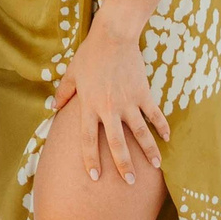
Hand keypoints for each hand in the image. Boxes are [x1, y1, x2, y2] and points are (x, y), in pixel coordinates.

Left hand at [51, 12, 168, 184]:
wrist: (113, 38)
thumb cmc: (89, 55)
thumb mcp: (71, 74)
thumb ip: (63, 93)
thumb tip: (53, 107)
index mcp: (89, 107)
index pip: (89, 140)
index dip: (91, 159)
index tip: (95, 177)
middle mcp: (109, 109)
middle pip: (117, 144)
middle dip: (123, 165)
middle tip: (129, 182)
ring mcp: (129, 103)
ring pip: (140, 133)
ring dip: (149, 151)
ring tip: (156, 166)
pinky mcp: (144, 94)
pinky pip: (155, 115)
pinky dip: (162, 127)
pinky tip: (167, 138)